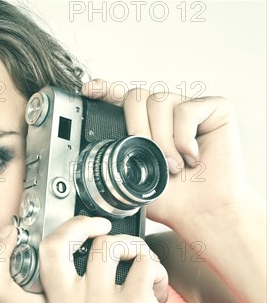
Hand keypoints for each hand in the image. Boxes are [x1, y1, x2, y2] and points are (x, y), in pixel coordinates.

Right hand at [0, 216, 194, 302]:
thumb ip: (62, 297)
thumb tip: (68, 245)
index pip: (2, 288)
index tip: (10, 233)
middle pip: (50, 248)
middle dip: (77, 224)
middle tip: (97, 227)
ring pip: (106, 244)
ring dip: (130, 244)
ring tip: (137, 262)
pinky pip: (142, 260)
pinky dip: (154, 265)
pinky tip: (156, 285)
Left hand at [81, 79, 250, 228]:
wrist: (202, 212)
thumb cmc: (171, 197)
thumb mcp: (130, 177)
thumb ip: (116, 154)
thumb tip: (94, 148)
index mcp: (144, 124)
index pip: (121, 97)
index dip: (104, 89)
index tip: (88, 90)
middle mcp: (165, 111)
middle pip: (136, 96)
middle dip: (137, 129)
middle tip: (149, 157)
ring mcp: (189, 107)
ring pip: (160, 101)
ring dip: (162, 139)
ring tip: (173, 165)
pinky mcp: (215, 108)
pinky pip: (187, 110)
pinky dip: (184, 137)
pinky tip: (192, 156)